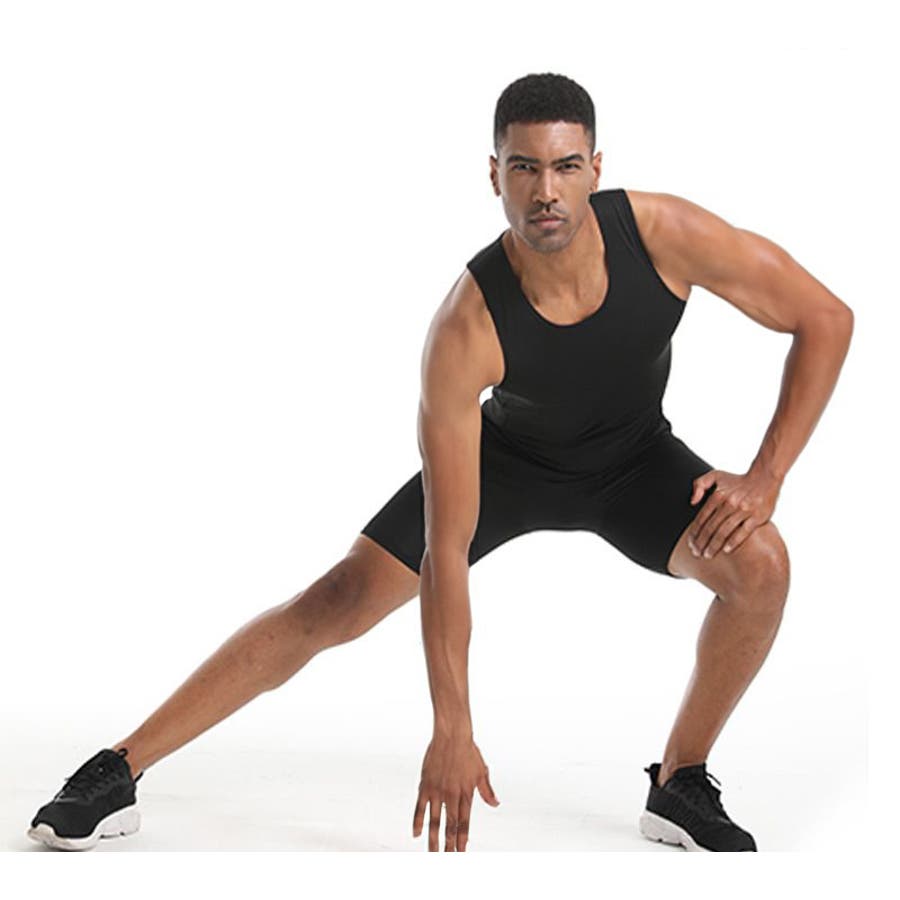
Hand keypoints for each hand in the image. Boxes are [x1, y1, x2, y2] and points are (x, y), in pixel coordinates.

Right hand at [412, 734, 499, 850]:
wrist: (452, 734)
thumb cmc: (468, 751)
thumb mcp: (481, 771)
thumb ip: (487, 791)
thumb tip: (495, 804)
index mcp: (466, 794)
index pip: (464, 823)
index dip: (463, 839)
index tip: (461, 853)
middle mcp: (452, 795)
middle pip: (450, 826)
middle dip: (449, 845)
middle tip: (447, 859)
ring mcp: (437, 791)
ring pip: (435, 821)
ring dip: (434, 839)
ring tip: (433, 853)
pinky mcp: (426, 785)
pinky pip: (420, 806)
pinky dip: (417, 821)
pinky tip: (416, 834)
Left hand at [688, 467, 781, 558]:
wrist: (765, 477)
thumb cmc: (737, 480)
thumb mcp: (716, 476)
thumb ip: (699, 484)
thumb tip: (692, 503)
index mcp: (718, 495)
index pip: (701, 518)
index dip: (694, 533)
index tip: (690, 544)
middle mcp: (729, 503)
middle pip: (711, 527)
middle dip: (701, 543)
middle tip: (696, 553)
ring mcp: (744, 510)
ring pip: (724, 531)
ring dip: (714, 545)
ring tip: (707, 555)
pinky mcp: (757, 516)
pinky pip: (743, 532)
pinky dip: (734, 542)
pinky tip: (726, 550)